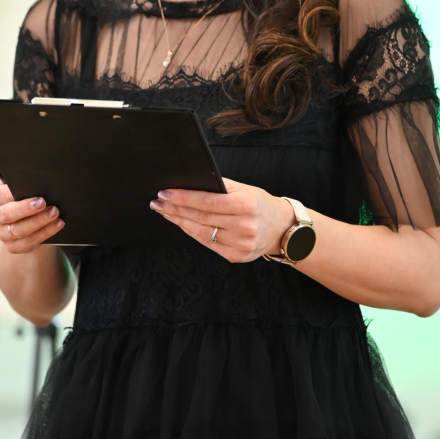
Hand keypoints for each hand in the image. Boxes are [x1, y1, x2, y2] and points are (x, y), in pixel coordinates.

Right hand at [0, 180, 64, 253]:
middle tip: (44, 202)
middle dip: (26, 209)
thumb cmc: (23, 196)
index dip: (12, 194)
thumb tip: (38, 179)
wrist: (22, 219)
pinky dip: (45, 233)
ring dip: (39, 221)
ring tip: (55, 212)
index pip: (0, 195)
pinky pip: (29, 242)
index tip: (28, 191)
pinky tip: (57, 224)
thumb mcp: (18, 186)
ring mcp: (2, 233)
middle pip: (8, 214)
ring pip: (20, 230)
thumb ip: (23, 183)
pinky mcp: (12, 246)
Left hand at [149, 178, 294, 262]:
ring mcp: (240, 244)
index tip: (164, 193)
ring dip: (179, 221)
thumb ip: (220, 186)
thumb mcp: (245, 189)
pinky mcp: (236, 256)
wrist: (282, 228)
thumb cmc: (260, 204)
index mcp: (246, 205)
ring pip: (201, 232)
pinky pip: (207, 244)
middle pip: (201, 217)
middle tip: (157, 203)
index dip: (183, 198)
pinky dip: (192, 233)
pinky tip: (182, 224)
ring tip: (165, 212)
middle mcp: (244, 226)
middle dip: (175, 209)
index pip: (207, 201)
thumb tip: (190, 182)